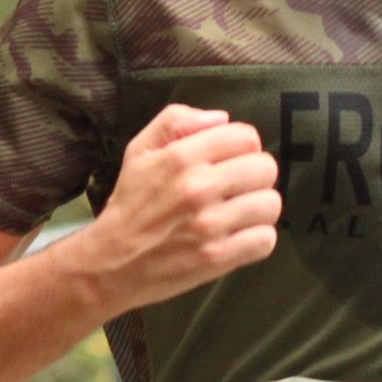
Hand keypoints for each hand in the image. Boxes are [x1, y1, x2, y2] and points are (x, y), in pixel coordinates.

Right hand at [77, 103, 281, 313]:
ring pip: (270, 204)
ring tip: (239, 212)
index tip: (231, 160)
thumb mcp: (140, 150)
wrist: (110, 263)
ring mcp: (209, 225)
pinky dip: (257, 238)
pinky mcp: (217, 258)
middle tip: (237, 187)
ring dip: (259, 208)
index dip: (243, 147)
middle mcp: (198, 188)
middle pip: (265, 168)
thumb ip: (176, 121)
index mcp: (180, 157)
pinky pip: (265, 240)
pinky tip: (239, 236)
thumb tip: (221, 118)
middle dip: (255, 176)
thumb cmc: (130, 203)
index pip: (246, 137)